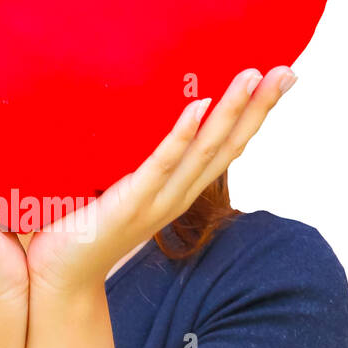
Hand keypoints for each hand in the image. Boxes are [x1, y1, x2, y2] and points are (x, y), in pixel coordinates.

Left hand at [24, 66, 296, 295]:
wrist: (61, 277)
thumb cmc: (82, 226)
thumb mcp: (116, 185)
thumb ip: (133, 157)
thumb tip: (130, 110)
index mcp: (179, 189)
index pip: (227, 146)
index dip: (254, 113)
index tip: (280, 76)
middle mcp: (178, 195)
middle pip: (229, 145)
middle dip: (259, 107)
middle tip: (286, 70)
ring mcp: (158, 200)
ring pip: (205, 151)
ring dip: (230, 112)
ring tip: (251, 76)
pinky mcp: (131, 203)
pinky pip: (161, 164)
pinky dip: (182, 135)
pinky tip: (198, 107)